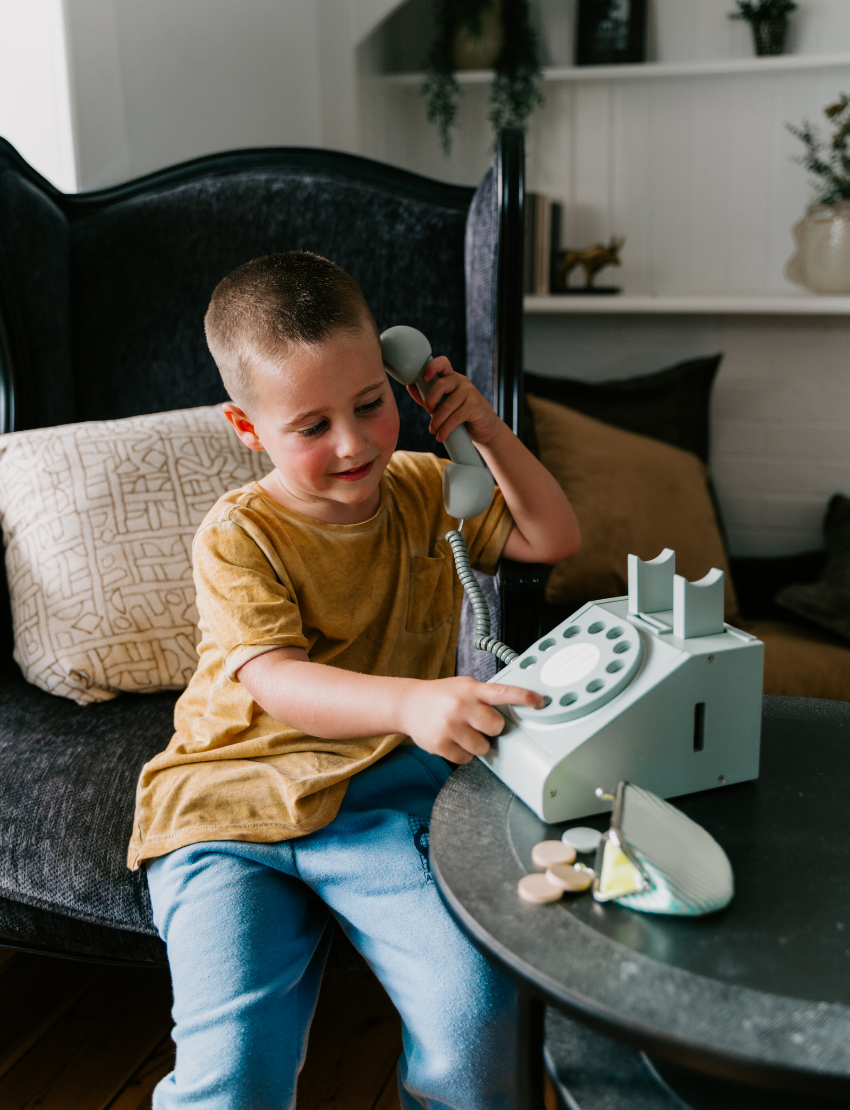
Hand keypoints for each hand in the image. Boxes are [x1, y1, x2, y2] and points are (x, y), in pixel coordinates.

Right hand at [401, 676, 544, 763]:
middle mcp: (460, 706)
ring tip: (463, 732)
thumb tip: (514, 708)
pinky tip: (453, 741)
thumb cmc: (441, 696)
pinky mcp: (440, 744)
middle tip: (477, 723)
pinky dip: (463, 754)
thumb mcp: (464, 687)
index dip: (524, 697)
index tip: (540, 702)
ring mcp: (449, 726)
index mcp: (471, 690)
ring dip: (477, 744)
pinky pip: (466, 759)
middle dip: (491, 728)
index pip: (503, 692)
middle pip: (496, 727)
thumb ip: (485, 695)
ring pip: (482, 747)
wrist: (408, 704)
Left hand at [407, 357, 502, 446]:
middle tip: (428, 411)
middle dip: (430, 400)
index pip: (442, 363)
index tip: (424, 379)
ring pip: (448, 404)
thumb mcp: (442, 404)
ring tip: (433, 430)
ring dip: (437, 420)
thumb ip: (427, 396)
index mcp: (450, 378)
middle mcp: (460, 381)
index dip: (431, 367)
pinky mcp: (475, 405)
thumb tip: (410, 386)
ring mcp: (470, 392)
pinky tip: (442, 435)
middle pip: (441, 384)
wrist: (484, 428)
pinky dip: (446, 428)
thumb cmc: (460, 414)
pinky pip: (457, 416)